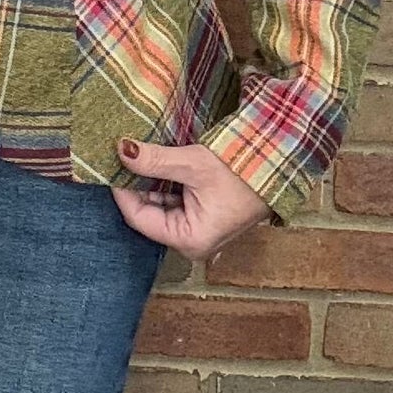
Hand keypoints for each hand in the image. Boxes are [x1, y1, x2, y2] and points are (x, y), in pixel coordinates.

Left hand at [110, 139, 271, 257]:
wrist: (280, 163)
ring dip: (150, 181)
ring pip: (159, 205)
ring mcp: (198, 228)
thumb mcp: (193, 163)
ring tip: (139, 154)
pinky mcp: (204, 215)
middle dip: (135, 184)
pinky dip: (165, 181)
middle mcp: (192, 241)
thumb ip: (154, 161)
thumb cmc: (241, 170)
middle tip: (121, 155)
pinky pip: (174, 200)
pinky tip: (158, 161)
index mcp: (189, 240)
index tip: (112, 162)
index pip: (138, 217)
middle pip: (147, 213)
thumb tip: (121, 151)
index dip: (122, 190)